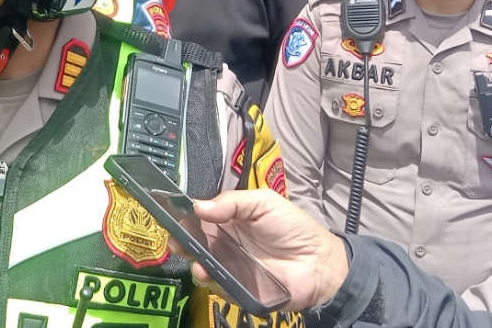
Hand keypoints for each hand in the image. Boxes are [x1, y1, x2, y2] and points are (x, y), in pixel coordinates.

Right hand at [188, 189, 348, 311]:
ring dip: (195, 264)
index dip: (184, 219)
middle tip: (177, 242)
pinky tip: (213, 276)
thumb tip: (197, 207)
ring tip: (198, 263)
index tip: (171, 218)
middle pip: (194, 244)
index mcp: (228, 221)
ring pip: (202, 267)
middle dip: (181, 243)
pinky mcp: (237, 289)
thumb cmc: (293, 228)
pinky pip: (219, 288)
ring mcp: (229, 268)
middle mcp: (224, 245)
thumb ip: (232, 202)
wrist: (319, 263)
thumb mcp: (264, 203)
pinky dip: (213, 283)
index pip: (199, 220)